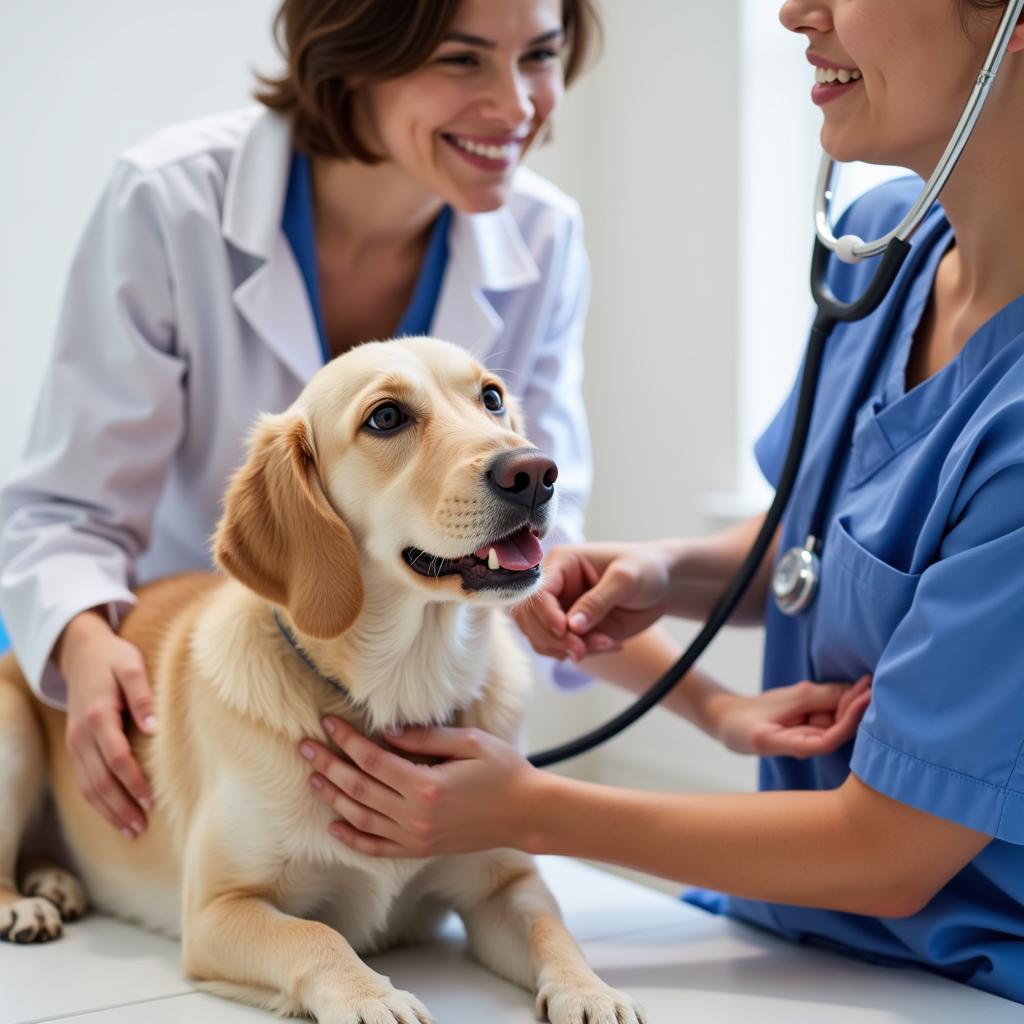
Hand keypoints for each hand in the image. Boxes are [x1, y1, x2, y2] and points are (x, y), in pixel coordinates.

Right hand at [57, 610, 155, 836]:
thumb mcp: (132, 666)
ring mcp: (75, 743)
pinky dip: (98, 802)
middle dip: (120, 807)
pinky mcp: (76, 747)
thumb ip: (143, 696)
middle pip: (99, 781)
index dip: (133, 782)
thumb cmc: (113, 658)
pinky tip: (115, 815)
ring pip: (88, 786)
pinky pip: (84, 781)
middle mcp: (81, 735)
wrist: (81, 652)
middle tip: (142, 828)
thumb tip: (154, 728)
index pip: (116, 758)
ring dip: (109, 811)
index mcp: (98, 716)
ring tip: (132, 831)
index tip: (151, 800)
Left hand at [298, 718, 541, 857]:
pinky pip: (377, 847)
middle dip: (328, 766)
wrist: (527, 814)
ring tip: (313, 778)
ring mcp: (416, 836)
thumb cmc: (504, 771)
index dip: (347, 740)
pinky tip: (334, 824)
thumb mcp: (470, 742)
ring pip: (361, 818)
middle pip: (358, 789)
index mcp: (427, 786)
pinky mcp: (420, 849)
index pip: (373, 761)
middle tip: (304, 747)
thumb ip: (427, 738)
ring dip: (333, 797)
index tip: (328, 723)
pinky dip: (352, 838)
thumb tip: (386, 732)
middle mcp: (415, 816)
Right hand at [513, 542, 674, 660]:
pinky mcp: (571, 630)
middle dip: (555, 639)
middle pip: (530, 618)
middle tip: (583, 651)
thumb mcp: (626, 579)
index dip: (545, 614)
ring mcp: (560, 609)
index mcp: (561, 563)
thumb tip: (572, 625)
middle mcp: (554, 586)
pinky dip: (581, 654)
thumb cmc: (645, 569)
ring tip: (606, 644)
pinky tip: (610, 645)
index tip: (564, 631)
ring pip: (541, 638)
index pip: (537, 591)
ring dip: (567, 649)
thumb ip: (598, 600)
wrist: (662, 585)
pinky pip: (561, 649)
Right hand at [710, 675, 871, 757]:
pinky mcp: (811, 724)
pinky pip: (831, 714)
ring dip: (852, 701)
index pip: (833, 737)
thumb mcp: (782, 701)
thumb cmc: (751, 716)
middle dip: (856, 706)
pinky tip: (854, 687)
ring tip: (866, 680)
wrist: (731, 720)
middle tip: (869, 681)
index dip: (851, 719)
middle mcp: (811, 743)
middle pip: (842, 728)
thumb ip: (816, 697)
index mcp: (799, 746)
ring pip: (839, 720)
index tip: (865, 698)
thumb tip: (848, 691)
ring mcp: (812, 734)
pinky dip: (843, 700)